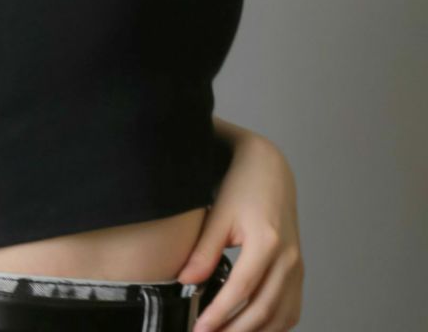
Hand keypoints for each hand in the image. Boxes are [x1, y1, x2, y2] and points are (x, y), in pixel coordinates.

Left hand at [176, 135, 303, 330]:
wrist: (270, 170)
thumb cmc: (242, 187)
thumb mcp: (219, 215)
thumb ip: (204, 250)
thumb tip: (186, 282)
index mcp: (267, 242)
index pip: (241, 289)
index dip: (219, 313)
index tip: (199, 329)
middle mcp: (288, 258)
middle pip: (263, 309)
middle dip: (235, 331)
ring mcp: (298, 266)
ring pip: (280, 316)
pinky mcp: (299, 270)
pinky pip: (291, 309)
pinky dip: (274, 326)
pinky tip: (254, 329)